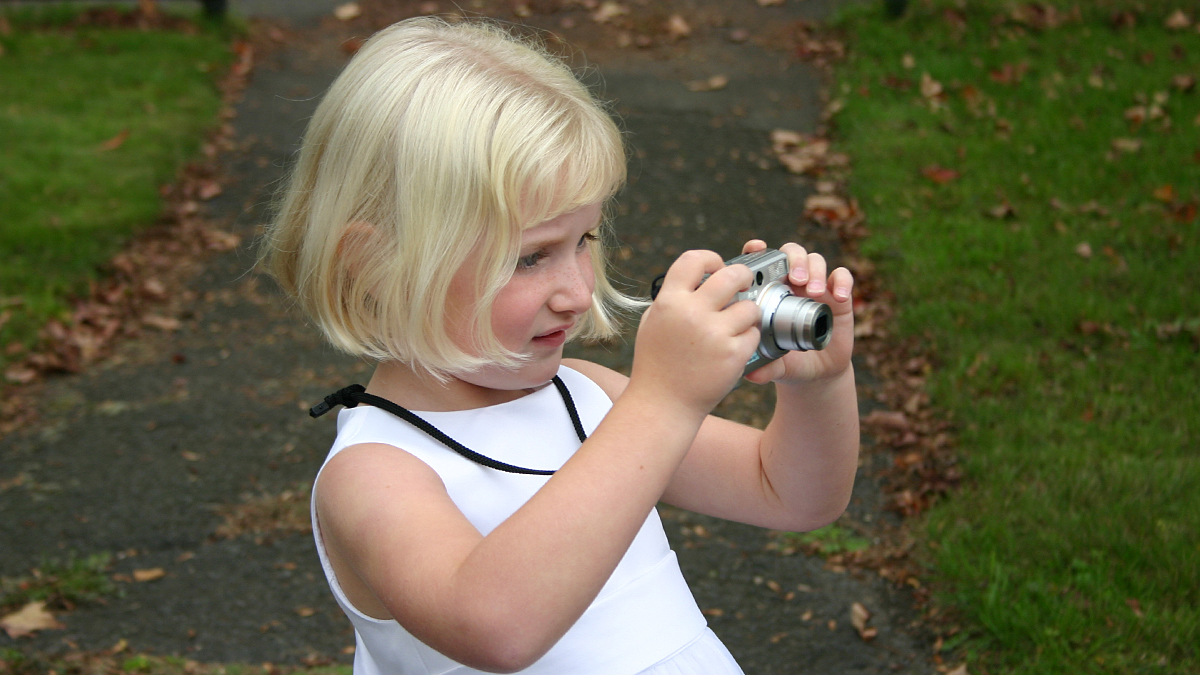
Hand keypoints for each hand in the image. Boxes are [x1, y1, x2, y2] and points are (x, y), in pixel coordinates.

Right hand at [629, 250, 761, 417]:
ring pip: (751, 307)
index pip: (694, 259)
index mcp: (669, 301)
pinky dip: (748, 340)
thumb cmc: (657, 362)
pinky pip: (754, 334)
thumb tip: (698, 277)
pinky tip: (733, 349)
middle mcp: (692, 313)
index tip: (718, 267)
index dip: (711, 259)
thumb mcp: (653, 322)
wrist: (663, 404)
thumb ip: (673, 297)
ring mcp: (715, 334)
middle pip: (733, 275)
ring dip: (748, 314)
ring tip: (736, 327)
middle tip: (745, 285)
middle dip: (744, 277)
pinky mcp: (733, 355)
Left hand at [739, 240, 854, 385]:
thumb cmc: (788, 362)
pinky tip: (838, 298)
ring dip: (815, 270)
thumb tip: (751, 375)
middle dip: (793, 259)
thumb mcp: (776, 365)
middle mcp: (791, 284)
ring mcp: (816, 286)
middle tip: (795, 279)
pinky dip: (842, 281)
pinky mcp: (838, 295)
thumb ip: (765, 367)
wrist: (816, 372)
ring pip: (816, 260)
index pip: (762, 262)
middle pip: (791, 253)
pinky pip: (842, 276)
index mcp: (769, 291)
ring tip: (814, 292)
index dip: (757, 250)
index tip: (756, 247)